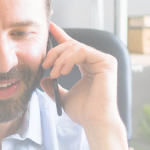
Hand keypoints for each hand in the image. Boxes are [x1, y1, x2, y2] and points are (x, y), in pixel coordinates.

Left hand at [41, 21, 128, 149]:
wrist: (94, 121)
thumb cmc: (83, 112)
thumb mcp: (63, 98)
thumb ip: (54, 88)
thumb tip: (43, 80)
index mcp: (88, 66)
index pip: (73, 47)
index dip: (60, 35)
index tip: (49, 27)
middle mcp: (97, 60)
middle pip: (71, 45)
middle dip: (55, 52)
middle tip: (44, 64)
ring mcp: (103, 60)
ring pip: (75, 47)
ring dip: (60, 58)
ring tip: (53, 73)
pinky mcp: (106, 62)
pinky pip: (82, 51)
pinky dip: (69, 59)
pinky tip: (63, 71)